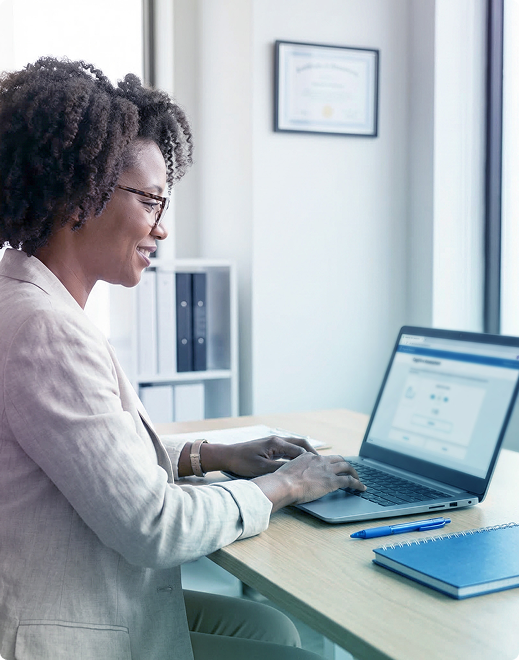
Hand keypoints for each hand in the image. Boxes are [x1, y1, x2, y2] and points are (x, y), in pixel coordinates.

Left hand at [201, 435, 316, 477]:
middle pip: (300, 444)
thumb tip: (296, 473)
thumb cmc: (242, 462)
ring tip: (314, 465)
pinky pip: (288, 450)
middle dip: (312, 453)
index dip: (311, 459)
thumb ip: (279, 469)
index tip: (320, 467)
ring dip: (304, 455)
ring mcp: (274, 443)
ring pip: (294, 447)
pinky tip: (299, 465)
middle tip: (322, 464)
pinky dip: (296, 456)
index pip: (299, 450)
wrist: (227, 455)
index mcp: (276, 443)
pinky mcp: (270, 447)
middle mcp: (277, 440)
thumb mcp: (262, 468)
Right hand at [252, 453, 365, 512]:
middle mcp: (320, 460)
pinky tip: (362, 488)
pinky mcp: (332, 481)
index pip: (323, 458)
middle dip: (346, 465)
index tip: (332, 467)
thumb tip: (291, 479)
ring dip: (354, 473)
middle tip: (350, 472)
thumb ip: (293, 472)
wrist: (284, 484)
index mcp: (308, 457)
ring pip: (347, 467)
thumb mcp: (287, 472)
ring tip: (358, 480)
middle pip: (338, 459)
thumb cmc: (281, 482)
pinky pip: (350, 481)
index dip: (330, 463)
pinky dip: (358, 484)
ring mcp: (327, 470)